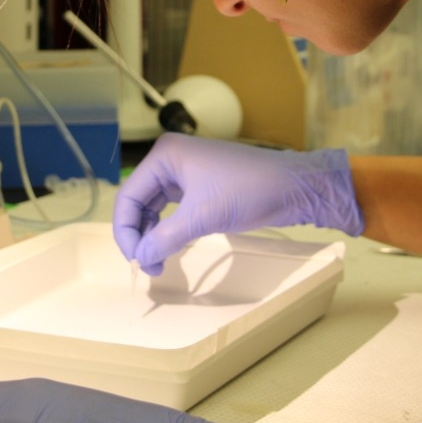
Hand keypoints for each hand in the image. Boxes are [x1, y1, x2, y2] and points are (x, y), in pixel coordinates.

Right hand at [115, 134, 361, 274]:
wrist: (295, 186)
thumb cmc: (250, 191)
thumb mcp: (203, 216)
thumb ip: (165, 238)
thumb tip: (140, 259)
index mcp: (165, 156)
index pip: (129, 196)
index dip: (126, 231)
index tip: (136, 261)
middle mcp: (171, 160)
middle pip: (138, 202)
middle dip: (138, 235)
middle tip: (148, 267)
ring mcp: (186, 172)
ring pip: (154, 208)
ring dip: (152, 235)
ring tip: (158, 263)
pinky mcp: (201, 185)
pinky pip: (173, 209)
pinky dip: (168, 230)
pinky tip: (170, 248)